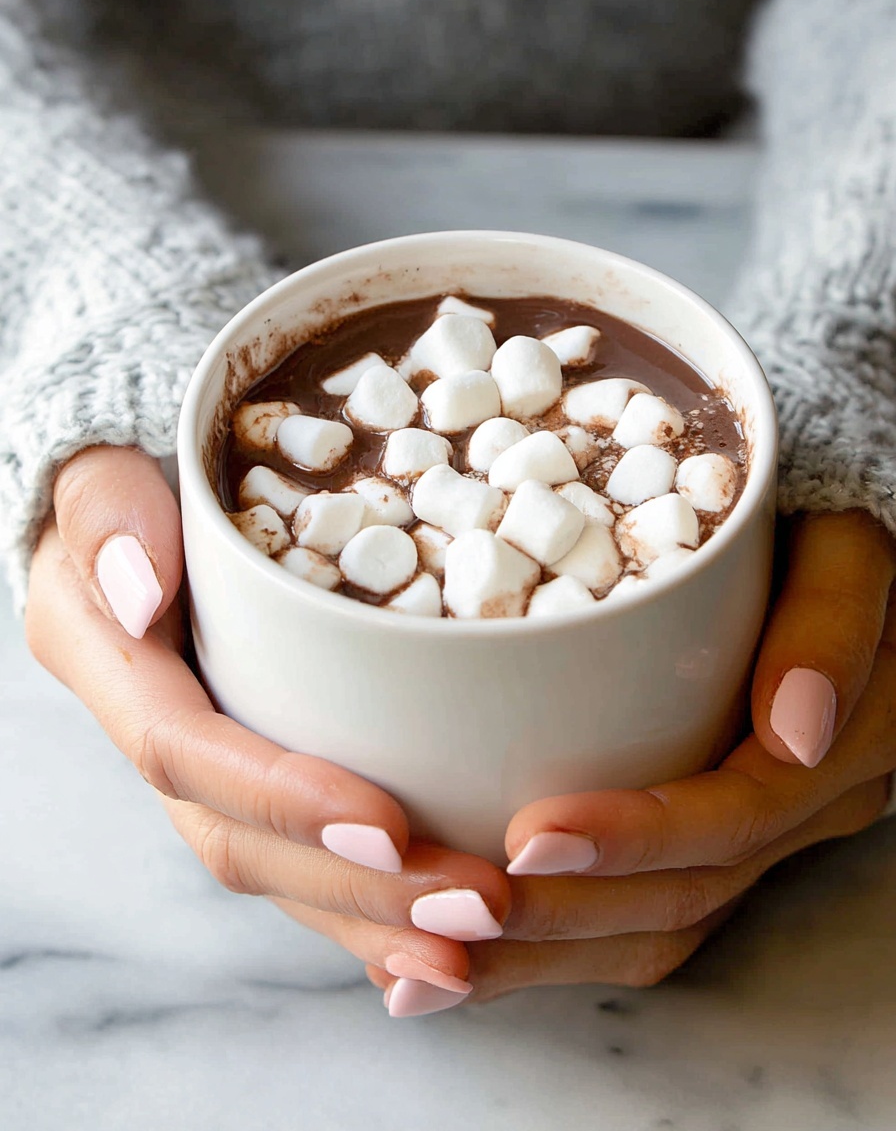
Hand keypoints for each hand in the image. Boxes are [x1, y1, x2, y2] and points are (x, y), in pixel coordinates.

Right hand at [25, 445, 509, 1003]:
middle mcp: (165, 737)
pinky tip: (456, 940)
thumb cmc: (133, 471)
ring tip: (483, 942)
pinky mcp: (267, 774)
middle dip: (360, 887)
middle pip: (249, 844)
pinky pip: (313, 861)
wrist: (146, 491)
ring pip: (286, 873)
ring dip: (381, 919)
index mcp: (115, 668)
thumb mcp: (105, 471)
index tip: (390, 826)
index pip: (190, 756)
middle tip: (480, 902)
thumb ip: (110, 515)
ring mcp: (215, 768)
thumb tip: (142, 596)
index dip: (284, 797)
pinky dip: (377, 909)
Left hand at [362, 513, 895, 1009]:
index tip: (529, 834)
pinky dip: (538, 950)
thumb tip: (798, 728)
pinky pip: (625, 922)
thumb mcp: (847, 557)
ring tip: (422, 964)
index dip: (634, 838)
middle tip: (445, 912)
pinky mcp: (696, 847)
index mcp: (838, 755)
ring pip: (644, 933)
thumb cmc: (814, 540)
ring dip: (534, 957)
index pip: (733, 818)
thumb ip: (833, 624)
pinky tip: (450, 959)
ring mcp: (746, 842)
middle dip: (557, 914)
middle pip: (676, 900)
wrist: (816, 574)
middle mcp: (794, 816)